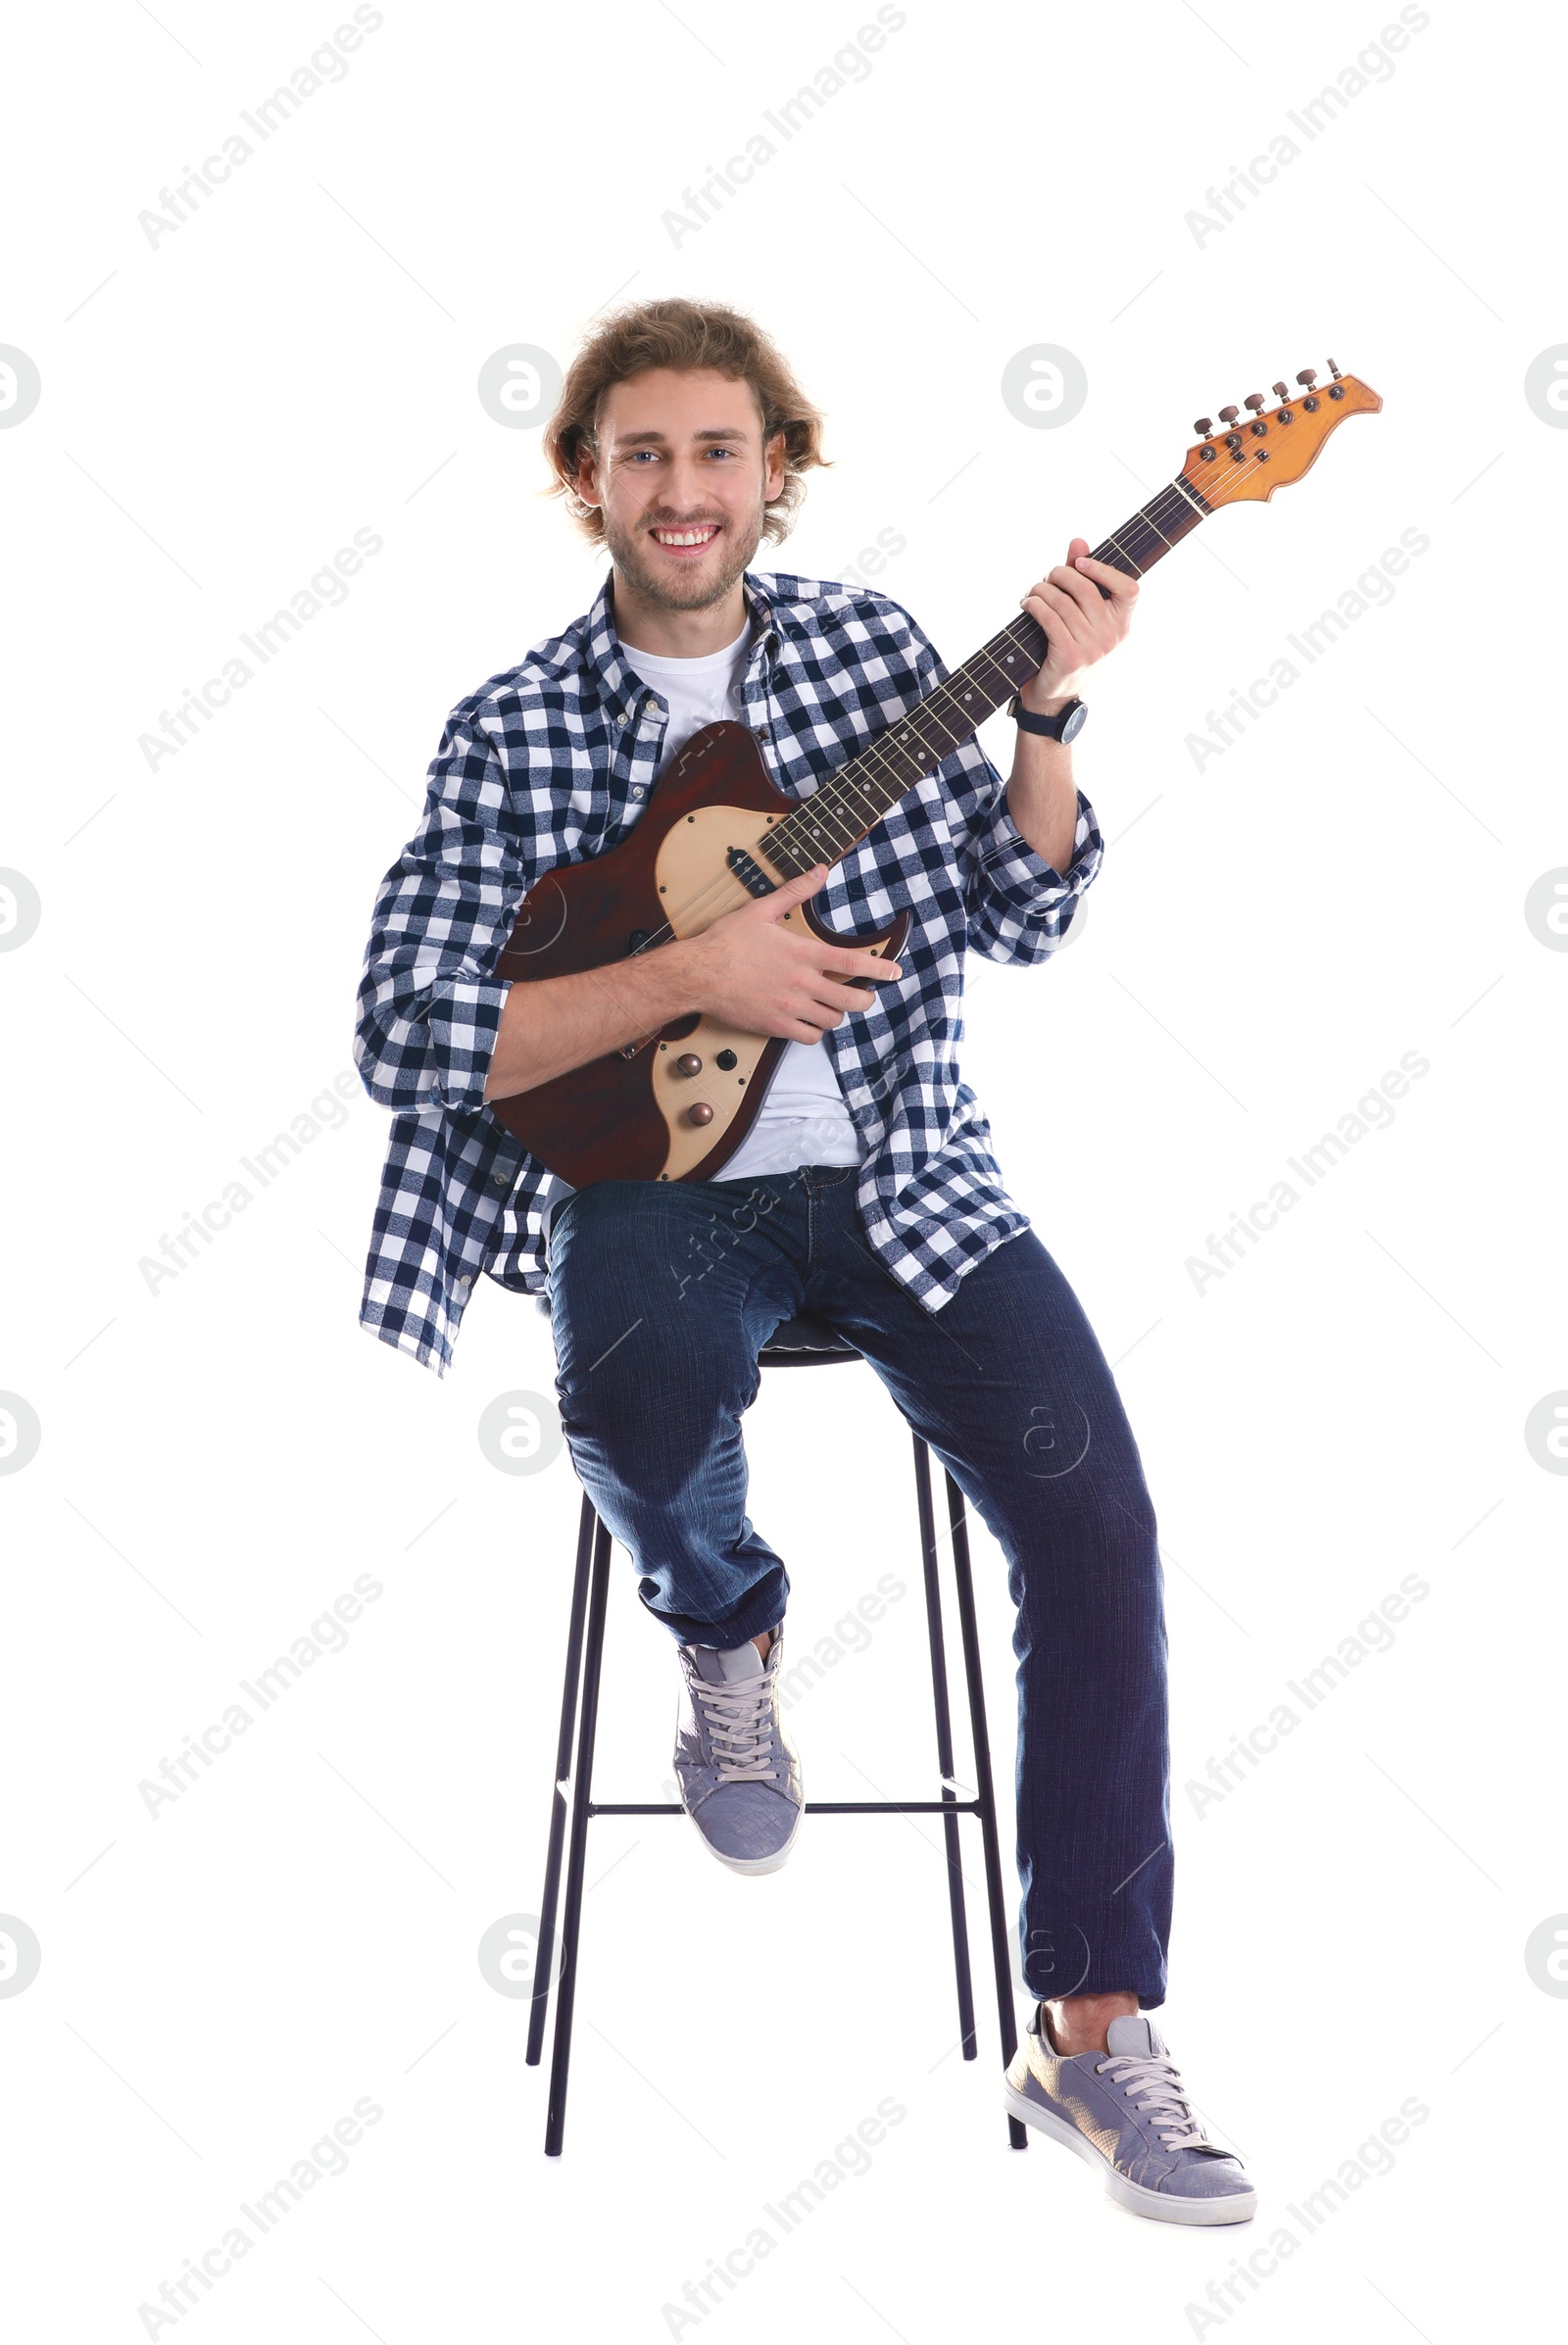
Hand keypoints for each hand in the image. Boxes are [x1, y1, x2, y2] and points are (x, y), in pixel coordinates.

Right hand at [685, 865, 902, 1042]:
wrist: (698, 974)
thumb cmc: (726, 942)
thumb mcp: (761, 909)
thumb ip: (795, 891)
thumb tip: (820, 870)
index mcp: (802, 953)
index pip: (852, 963)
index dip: (879, 969)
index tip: (895, 974)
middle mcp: (802, 983)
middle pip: (851, 999)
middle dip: (865, 999)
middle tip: (865, 996)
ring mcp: (790, 1007)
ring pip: (832, 1020)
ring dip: (837, 1014)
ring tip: (833, 1007)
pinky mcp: (775, 1025)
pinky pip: (808, 1037)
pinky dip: (814, 1032)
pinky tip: (810, 1023)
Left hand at [1017, 536, 1137, 710]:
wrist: (1054, 698)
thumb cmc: (1067, 650)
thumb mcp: (1080, 618)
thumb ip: (1082, 579)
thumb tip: (1078, 542)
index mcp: (1122, 625)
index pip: (1129, 589)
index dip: (1105, 570)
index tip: (1081, 562)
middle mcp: (1112, 637)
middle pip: (1085, 588)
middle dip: (1059, 575)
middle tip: (1046, 578)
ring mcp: (1093, 649)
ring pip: (1062, 602)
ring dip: (1040, 590)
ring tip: (1032, 592)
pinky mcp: (1070, 657)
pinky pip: (1049, 618)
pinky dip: (1033, 605)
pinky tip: (1026, 604)